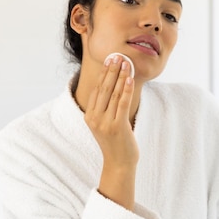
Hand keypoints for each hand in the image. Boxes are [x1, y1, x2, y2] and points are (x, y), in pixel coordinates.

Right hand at [84, 54, 138, 209]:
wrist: (119, 163)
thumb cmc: (116, 142)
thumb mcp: (105, 123)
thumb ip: (106, 108)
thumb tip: (113, 88)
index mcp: (89, 116)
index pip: (97, 89)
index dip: (104, 73)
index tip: (110, 60)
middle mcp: (94, 118)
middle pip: (104, 88)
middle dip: (112, 70)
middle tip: (118, 55)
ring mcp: (105, 122)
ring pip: (114, 94)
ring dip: (121, 76)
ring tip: (126, 63)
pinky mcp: (117, 126)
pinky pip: (122, 104)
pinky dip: (126, 89)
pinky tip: (130, 79)